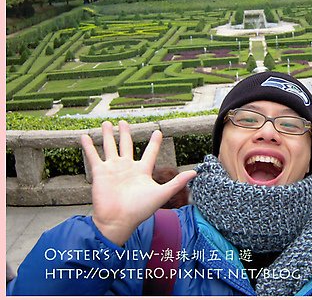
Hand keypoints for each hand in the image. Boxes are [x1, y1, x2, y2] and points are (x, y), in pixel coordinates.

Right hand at [81, 121, 196, 245]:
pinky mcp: (100, 173)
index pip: (150, 152)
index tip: (157, 131)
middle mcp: (127, 167)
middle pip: (126, 145)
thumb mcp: (161, 194)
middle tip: (124, 121)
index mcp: (142, 171)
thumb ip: (177, 182)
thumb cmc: (140, 210)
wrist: (118, 221)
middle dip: (125, 133)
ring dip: (107, 135)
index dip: (154, 142)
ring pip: (110, 147)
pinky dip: (89, 146)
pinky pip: (93, 156)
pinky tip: (85, 136)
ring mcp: (113, 169)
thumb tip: (195, 172)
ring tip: (106, 123)